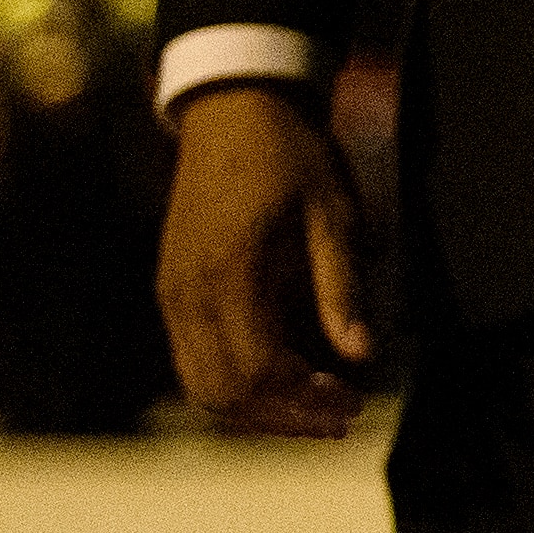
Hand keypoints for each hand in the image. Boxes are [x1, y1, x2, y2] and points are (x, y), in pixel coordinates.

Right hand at [156, 82, 376, 436]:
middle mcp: (189, 294)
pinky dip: (233, 386)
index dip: (305, 398)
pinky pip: (192, 361)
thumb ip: (341, 286)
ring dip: (256, 411)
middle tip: (339, 420)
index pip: (259, 368)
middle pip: (225, 392)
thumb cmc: (291, 155)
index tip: (351, 403)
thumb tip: (362, 354)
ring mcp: (173, 295)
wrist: (233, 112)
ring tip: (314, 412)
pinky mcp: (171, 291)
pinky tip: (281, 382)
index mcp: (230, 274)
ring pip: (201, 385)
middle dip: (283, 417)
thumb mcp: (333, 213)